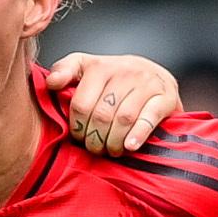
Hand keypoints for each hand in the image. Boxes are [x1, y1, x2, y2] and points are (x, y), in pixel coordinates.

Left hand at [44, 51, 178, 156]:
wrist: (156, 76)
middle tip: (95, 148)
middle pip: (102, 115)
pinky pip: (149, 118)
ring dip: (114, 141)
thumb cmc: (113, 79)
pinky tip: (130, 146)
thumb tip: (51, 82)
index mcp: (99, 66)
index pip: (81, 104)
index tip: (79, 137)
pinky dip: (137, 135)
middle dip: (95, 138)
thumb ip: (65, 71)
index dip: (78, 127)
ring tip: (111, 150)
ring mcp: (147, 82)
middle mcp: (124, 70)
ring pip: (124, 118)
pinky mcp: (166, 96)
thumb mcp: (86, 69)